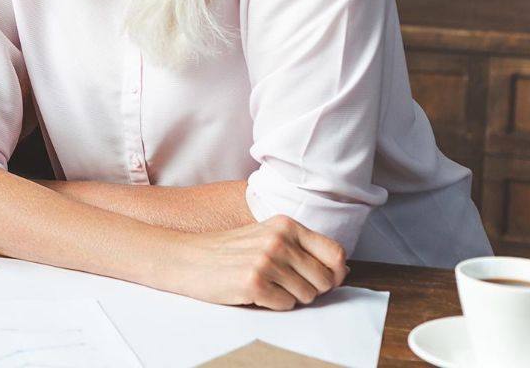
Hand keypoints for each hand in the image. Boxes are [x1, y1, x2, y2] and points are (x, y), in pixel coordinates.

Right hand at [164, 215, 347, 309]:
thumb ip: (300, 247)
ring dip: (291, 297)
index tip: (323, 278)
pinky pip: (286, 305)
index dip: (336, 272)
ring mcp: (266, 261)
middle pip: (325, 279)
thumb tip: (341, 268)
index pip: (335, 252)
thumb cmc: (228, 251)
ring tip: (268, 285)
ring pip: (307, 295)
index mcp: (285, 225)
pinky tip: (256, 292)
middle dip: (312, 289)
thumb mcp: (266, 236)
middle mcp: (278, 240)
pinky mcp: (254, 283)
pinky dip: (274, 304)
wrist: (188, 258)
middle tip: (286, 283)